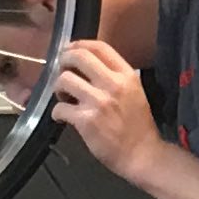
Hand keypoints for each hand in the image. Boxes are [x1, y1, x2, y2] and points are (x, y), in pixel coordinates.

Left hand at [49, 39, 158, 173]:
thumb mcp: (135, 92)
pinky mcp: (86, 120)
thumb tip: (88, 68)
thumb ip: (115, 78)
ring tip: (64, 97)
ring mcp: (98, 102)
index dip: (79, 44)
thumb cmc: (138, 126)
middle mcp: (113, 84)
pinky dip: (57, 113)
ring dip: (59, 88)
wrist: (142, 154)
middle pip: (78, 57)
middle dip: (64, 61)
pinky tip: (62, 117)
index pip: (99, 47)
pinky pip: (60, 108)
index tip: (70, 50)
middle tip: (62, 71)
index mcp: (126, 75)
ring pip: (64, 80)